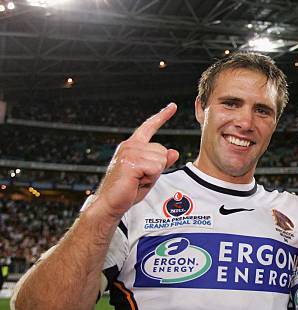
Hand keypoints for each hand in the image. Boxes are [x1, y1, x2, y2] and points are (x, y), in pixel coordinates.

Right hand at [90, 103, 179, 221]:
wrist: (110, 203)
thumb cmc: (128, 190)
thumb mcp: (149, 174)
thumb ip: (162, 162)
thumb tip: (175, 152)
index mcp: (133, 145)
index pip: (149, 127)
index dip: (162, 116)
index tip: (173, 106)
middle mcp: (130, 145)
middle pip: (163, 151)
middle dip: (158, 168)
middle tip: (140, 178)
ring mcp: (130, 152)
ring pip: (161, 159)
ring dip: (153, 174)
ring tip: (137, 180)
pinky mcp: (131, 162)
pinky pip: (156, 167)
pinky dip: (151, 178)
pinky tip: (136, 181)